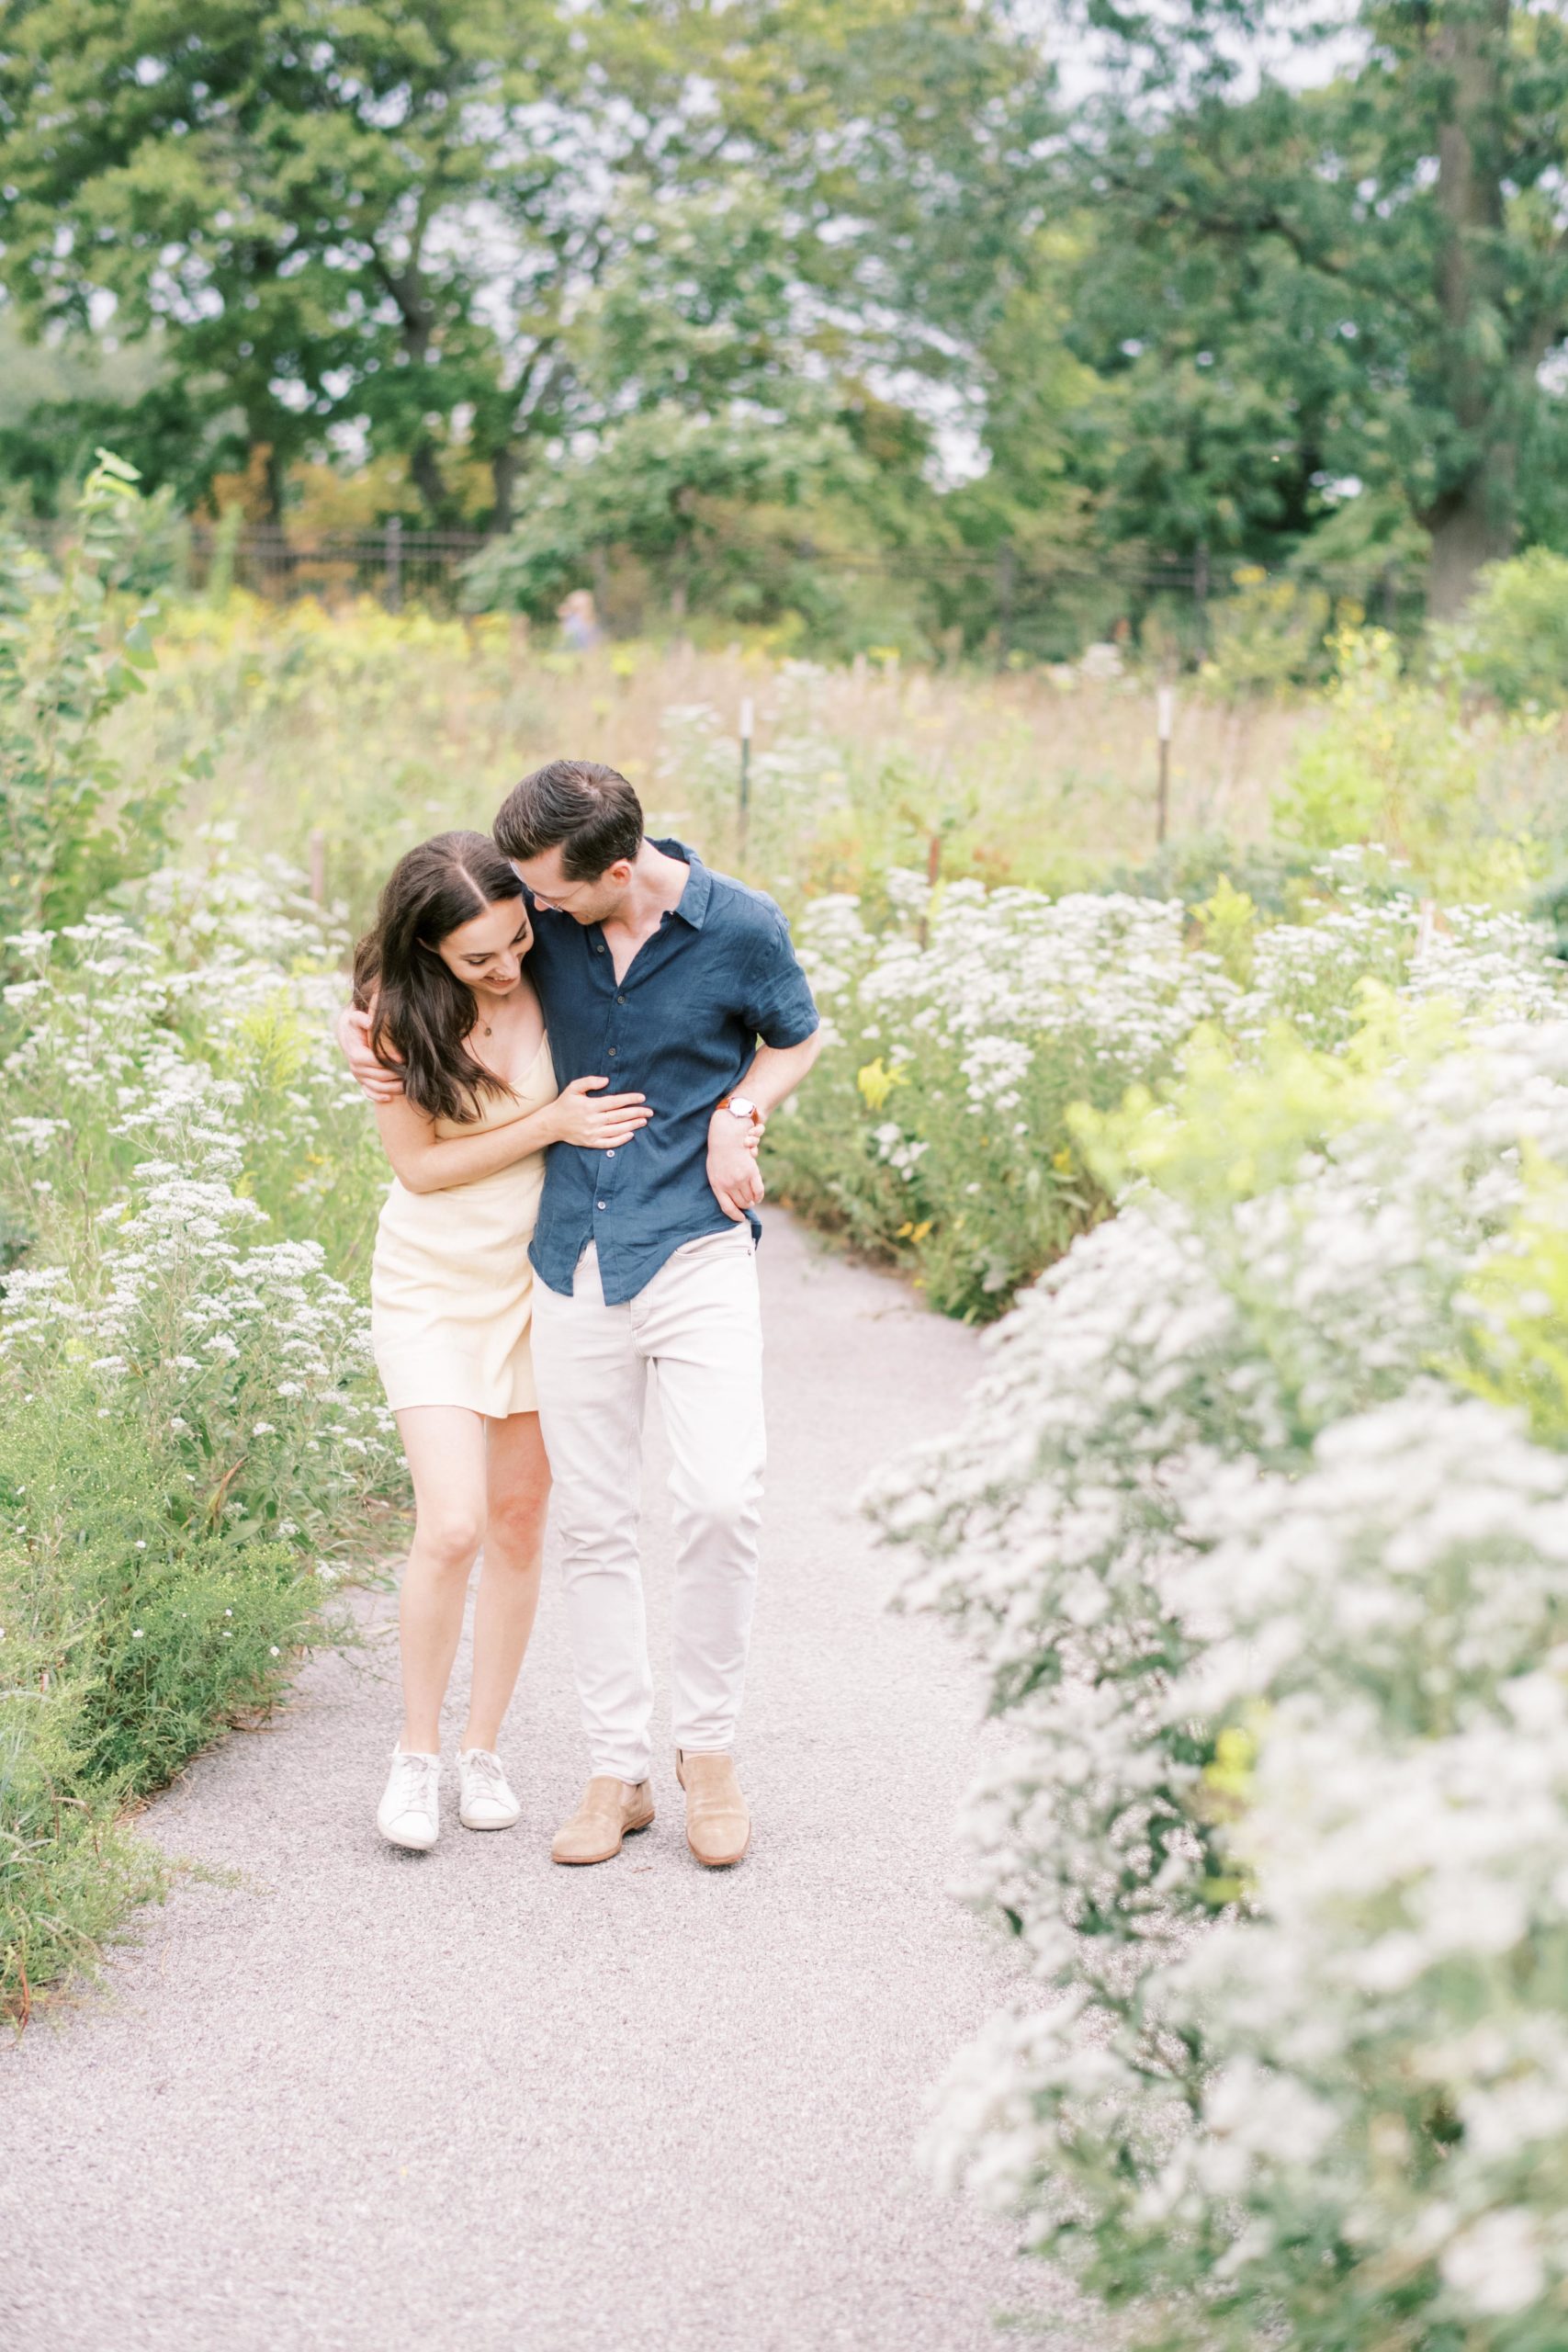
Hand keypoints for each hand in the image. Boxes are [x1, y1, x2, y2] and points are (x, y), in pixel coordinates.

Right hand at [338, 1005, 404, 1103]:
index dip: (391, 1060)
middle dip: (396, 1074)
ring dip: (392, 1088)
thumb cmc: (356, 1026)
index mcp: (356, 1054)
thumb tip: (370, 1022)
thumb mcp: (355, 1018)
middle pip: (379, 1076)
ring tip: (407, 1084)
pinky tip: (390, 1098)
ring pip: (377, 1087)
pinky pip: (370, 1093)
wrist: (349, 1035)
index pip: (376, 1061)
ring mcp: (359, 1076)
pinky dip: (379, 1096)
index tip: (404, 1058)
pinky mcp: (362, 1082)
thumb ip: (361, 1019)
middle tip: (411, 1071)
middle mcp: (356, 1068)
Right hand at [551, 1076, 653, 1149]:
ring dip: (632, 1125)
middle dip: (636, 1113)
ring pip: (617, 1130)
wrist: (552, 1124)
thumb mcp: (574, 1088)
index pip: (615, 1102)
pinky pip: (609, 1143)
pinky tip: (630, 1135)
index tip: (642, 1098)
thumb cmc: (565, 1104)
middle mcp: (593, 1120)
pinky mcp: (591, 1142)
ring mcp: (592, 1133)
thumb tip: (607, 1080)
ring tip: (644, 1121)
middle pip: (619, 1116)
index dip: (629, 1099)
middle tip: (650, 1111)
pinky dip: (621, 1140)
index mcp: (590, 1106)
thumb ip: (589, 1081)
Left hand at [708, 1107, 765, 1222]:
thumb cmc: (718, 1156)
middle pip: (741, 1203)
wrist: (725, 1138)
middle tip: (748, 1204)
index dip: (735, 1215)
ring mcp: (740, 1179)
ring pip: (750, 1198)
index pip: (728, 1208)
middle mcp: (729, 1185)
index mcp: (718, 1186)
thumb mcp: (713, 1173)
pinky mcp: (751, 1172)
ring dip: (752, 1201)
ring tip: (752, 1199)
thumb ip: (721, 1186)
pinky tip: (758, 1196)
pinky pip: (758, 1190)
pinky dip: (759, 1195)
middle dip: (745, 1206)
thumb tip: (729, 1200)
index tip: (741, 1218)